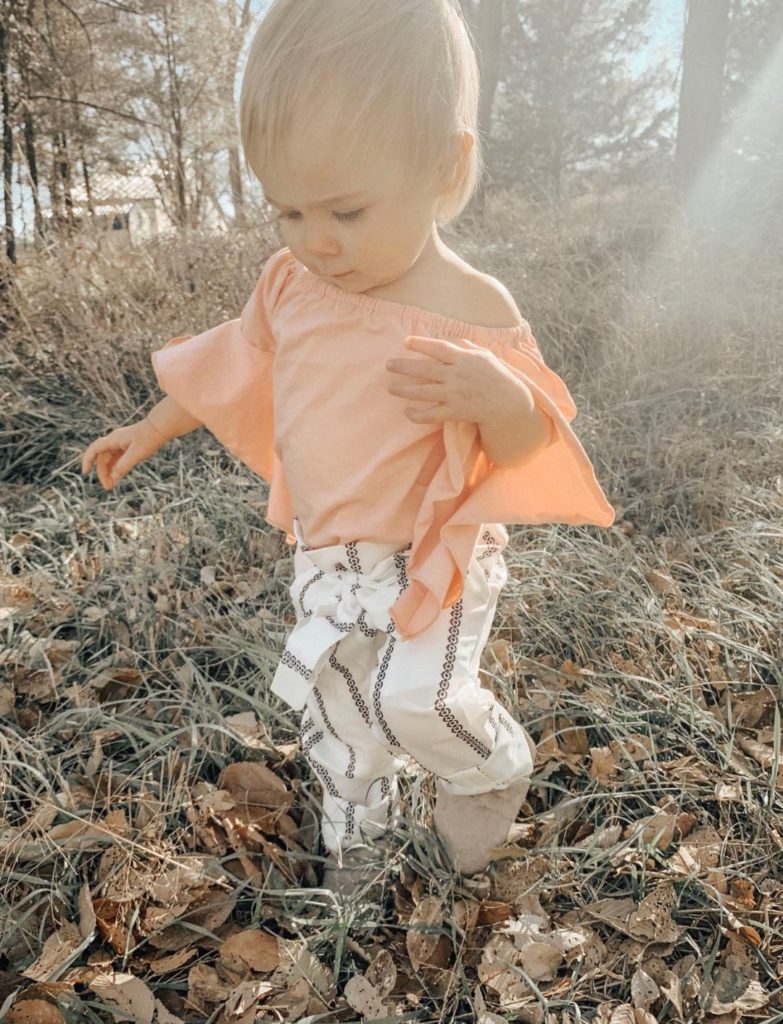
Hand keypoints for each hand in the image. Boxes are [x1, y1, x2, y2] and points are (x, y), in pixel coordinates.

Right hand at [81, 418, 163, 490]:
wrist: (159, 428)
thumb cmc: (149, 438)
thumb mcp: (137, 454)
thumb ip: (124, 465)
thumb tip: (114, 477)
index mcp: (114, 439)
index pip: (95, 449)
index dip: (88, 460)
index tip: (85, 472)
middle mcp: (114, 441)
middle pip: (102, 458)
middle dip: (103, 473)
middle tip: (108, 487)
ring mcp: (119, 444)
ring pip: (109, 460)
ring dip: (108, 472)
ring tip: (111, 486)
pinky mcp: (125, 447)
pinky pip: (116, 459)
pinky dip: (115, 468)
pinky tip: (116, 478)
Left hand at [385, 335, 524, 424]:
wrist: (509, 404)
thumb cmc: (496, 377)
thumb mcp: (484, 356)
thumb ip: (465, 348)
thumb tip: (448, 341)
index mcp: (464, 359)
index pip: (439, 348)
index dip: (421, 344)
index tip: (406, 342)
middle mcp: (457, 376)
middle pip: (425, 370)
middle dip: (404, 367)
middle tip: (388, 365)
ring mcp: (455, 395)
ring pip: (424, 392)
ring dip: (404, 389)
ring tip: (390, 387)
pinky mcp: (455, 412)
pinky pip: (431, 414)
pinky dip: (417, 414)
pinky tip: (407, 410)